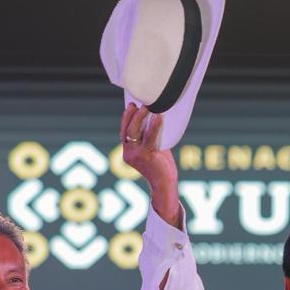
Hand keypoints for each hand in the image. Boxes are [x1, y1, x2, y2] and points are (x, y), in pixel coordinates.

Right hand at [120, 104, 179, 227]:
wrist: (165, 185)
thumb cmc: (162, 168)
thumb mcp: (154, 150)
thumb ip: (152, 138)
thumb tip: (157, 121)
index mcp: (128, 152)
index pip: (124, 132)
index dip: (127, 119)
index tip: (131, 106)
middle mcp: (128, 153)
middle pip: (126, 130)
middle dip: (131, 115)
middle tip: (136, 104)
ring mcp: (135, 155)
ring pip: (134, 131)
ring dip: (140, 118)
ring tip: (147, 107)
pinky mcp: (145, 156)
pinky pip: (149, 137)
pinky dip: (154, 126)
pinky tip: (158, 117)